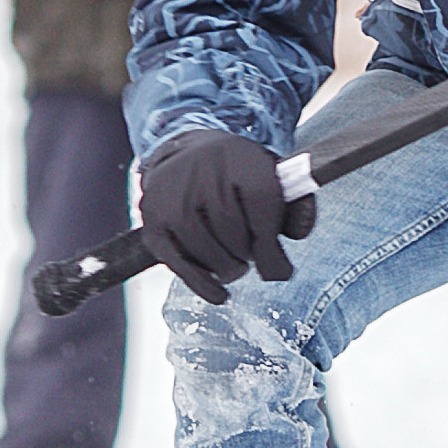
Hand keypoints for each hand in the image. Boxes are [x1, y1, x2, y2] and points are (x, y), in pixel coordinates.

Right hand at [137, 129, 318, 306]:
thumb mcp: (272, 177)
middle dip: (248, 253)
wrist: (189, 153)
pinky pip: (178, 262)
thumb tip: (286, 258)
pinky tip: (219, 294)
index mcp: (239, 157)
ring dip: (227, 267)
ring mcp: (173, 197)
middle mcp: (202, 172)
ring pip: (208, 250)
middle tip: (249, 254)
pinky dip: (201, 283)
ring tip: (235, 265)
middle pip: (234, 232)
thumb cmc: (237, 173)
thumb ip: (294, 210)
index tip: (279, 267)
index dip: (272, 245)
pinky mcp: (153, 221)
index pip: (263, 205)